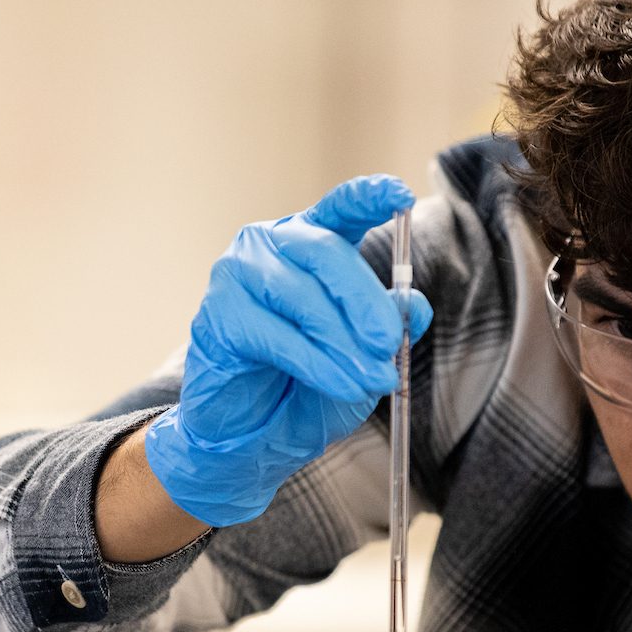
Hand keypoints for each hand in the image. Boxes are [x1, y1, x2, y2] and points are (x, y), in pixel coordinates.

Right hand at [142, 176, 432, 527]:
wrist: (253, 435)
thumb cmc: (307, 384)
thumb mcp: (363, 355)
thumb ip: (387, 326)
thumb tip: (414, 305)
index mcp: (310, 241)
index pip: (340, 207)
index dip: (368, 197)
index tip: (400, 196)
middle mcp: (270, 246)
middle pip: (325, 250)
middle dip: (364, 298)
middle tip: (388, 342)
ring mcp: (238, 274)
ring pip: (303, 296)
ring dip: (343, 343)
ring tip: (371, 379)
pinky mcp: (217, 315)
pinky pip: (277, 335)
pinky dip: (316, 364)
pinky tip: (341, 384)